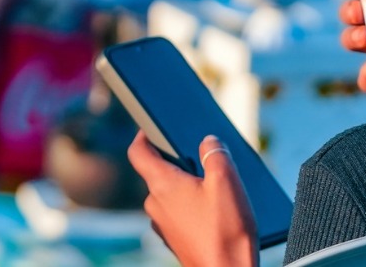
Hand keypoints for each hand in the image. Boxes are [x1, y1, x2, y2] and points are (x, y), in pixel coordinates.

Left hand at [128, 131, 257, 266]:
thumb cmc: (225, 229)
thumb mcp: (226, 181)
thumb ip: (215, 154)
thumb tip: (208, 142)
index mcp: (162, 184)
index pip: (138, 153)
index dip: (142, 136)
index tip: (150, 127)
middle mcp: (156, 204)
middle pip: (160, 172)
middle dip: (180, 161)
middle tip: (204, 157)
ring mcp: (163, 224)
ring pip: (171, 194)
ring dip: (189, 185)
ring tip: (217, 186)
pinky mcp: (175, 239)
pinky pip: (179, 212)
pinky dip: (192, 205)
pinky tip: (216, 209)